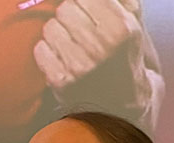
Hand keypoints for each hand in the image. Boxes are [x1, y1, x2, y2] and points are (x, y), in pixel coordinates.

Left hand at [34, 0, 156, 123]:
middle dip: (69, 16)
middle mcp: (101, 47)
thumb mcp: (133, 23)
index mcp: (122, 28)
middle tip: (78, 29)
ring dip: (57, 33)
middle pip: (64, 9)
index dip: (82, 2)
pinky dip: (47, 51)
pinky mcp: (61, 80)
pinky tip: (62, 58)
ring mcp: (80, 65)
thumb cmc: (123, 55)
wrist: (120, 101)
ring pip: (49, 27)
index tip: (85, 10)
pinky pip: (40, 49)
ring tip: (71, 44)